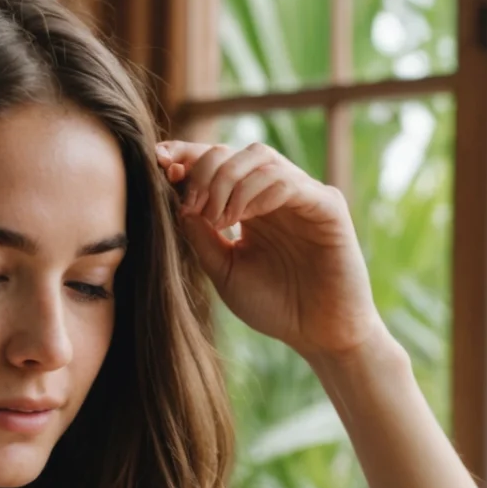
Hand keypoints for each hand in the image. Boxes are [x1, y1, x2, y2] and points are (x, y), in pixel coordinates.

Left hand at [156, 140, 388, 360]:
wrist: (318, 334)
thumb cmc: (274, 306)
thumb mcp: (224, 271)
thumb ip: (201, 238)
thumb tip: (176, 203)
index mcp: (249, 206)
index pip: (217, 164)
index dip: (188, 155)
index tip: (160, 160)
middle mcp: (274, 194)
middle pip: (234, 152)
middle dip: (205, 172)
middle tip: (193, 205)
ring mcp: (302, 195)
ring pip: (260, 157)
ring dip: (229, 182)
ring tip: (220, 220)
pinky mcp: (326, 205)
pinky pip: (289, 181)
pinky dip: (260, 192)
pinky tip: (246, 219)